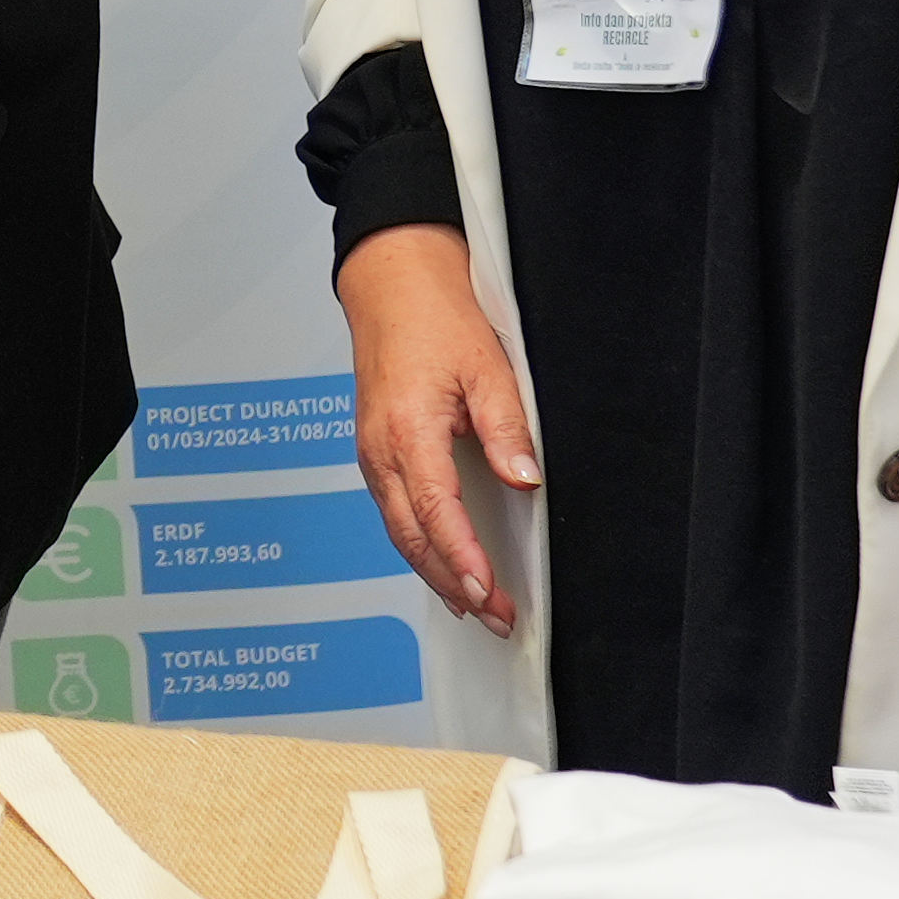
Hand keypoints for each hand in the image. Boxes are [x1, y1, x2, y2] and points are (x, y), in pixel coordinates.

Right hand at [336, 222, 526, 631]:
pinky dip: (421, 545)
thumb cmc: (432, 315)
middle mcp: (380, 451)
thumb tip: (526, 480)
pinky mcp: (376, 452)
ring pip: (401, 531)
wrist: (390, 281)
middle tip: (497, 617)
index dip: (462, 558)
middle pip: (413, 537)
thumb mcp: (486, 367)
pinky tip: (445, 562)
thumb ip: (506, 428)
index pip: (437, 512)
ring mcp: (373, 455)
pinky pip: (396, 512)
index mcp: (406, 431)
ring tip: (477, 604)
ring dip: (437, 572)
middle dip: (454, 583)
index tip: (488, 592)